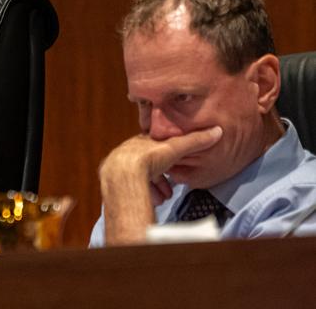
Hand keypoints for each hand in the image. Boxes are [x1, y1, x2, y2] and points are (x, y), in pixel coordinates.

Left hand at [100, 125, 222, 185]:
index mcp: (141, 142)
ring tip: (164, 197)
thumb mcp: (175, 147)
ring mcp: (120, 167)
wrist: (122, 175)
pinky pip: (131, 187)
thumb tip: (216, 131)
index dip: (168, 157)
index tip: (176, 167)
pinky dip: (144, 194)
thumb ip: (195, 141)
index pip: (156, 147)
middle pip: (148, 164)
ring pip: (139, 177)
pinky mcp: (115, 182)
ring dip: (154, 188)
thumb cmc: (147, 158)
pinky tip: (154, 201)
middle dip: (161, 176)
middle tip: (171, 188)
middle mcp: (128, 152)